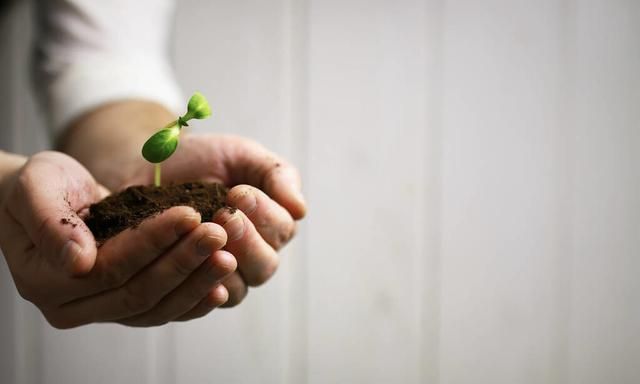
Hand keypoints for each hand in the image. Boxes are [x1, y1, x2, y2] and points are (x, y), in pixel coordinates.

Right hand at [0, 151, 235, 327]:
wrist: (46, 198)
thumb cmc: (38, 188)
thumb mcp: (35, 188)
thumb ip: (50, 222)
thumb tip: (78, 261)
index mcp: (45, 281)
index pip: (110, 267)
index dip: (153, 241)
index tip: (190, 214)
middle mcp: (72, 307)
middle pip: (138, 292)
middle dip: (183, 261)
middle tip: (220, 234)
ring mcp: (100, 311)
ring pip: (156, 308)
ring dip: (195, 282)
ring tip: (228, 256)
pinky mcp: (124, 306)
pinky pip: (162, 312)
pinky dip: (192, 300)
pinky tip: (221, 286)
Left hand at [123, 134, 306, 306]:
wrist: (150, 167)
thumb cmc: (201, 160)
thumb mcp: (242, 155)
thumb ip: (276, 175)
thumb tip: (301, 210)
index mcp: (271, 224)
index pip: (282, 229)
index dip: (263, 214)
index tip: (237, 192)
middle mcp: (252, 255)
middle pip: (264, 265)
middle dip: (246, 240)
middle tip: (224, 215)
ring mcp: (222, 276)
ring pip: (238, 288)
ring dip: (222, 264)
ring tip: (205, 236)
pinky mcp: (191, 289)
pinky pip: (200, 302)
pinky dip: (201, 289)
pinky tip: (193, 269)